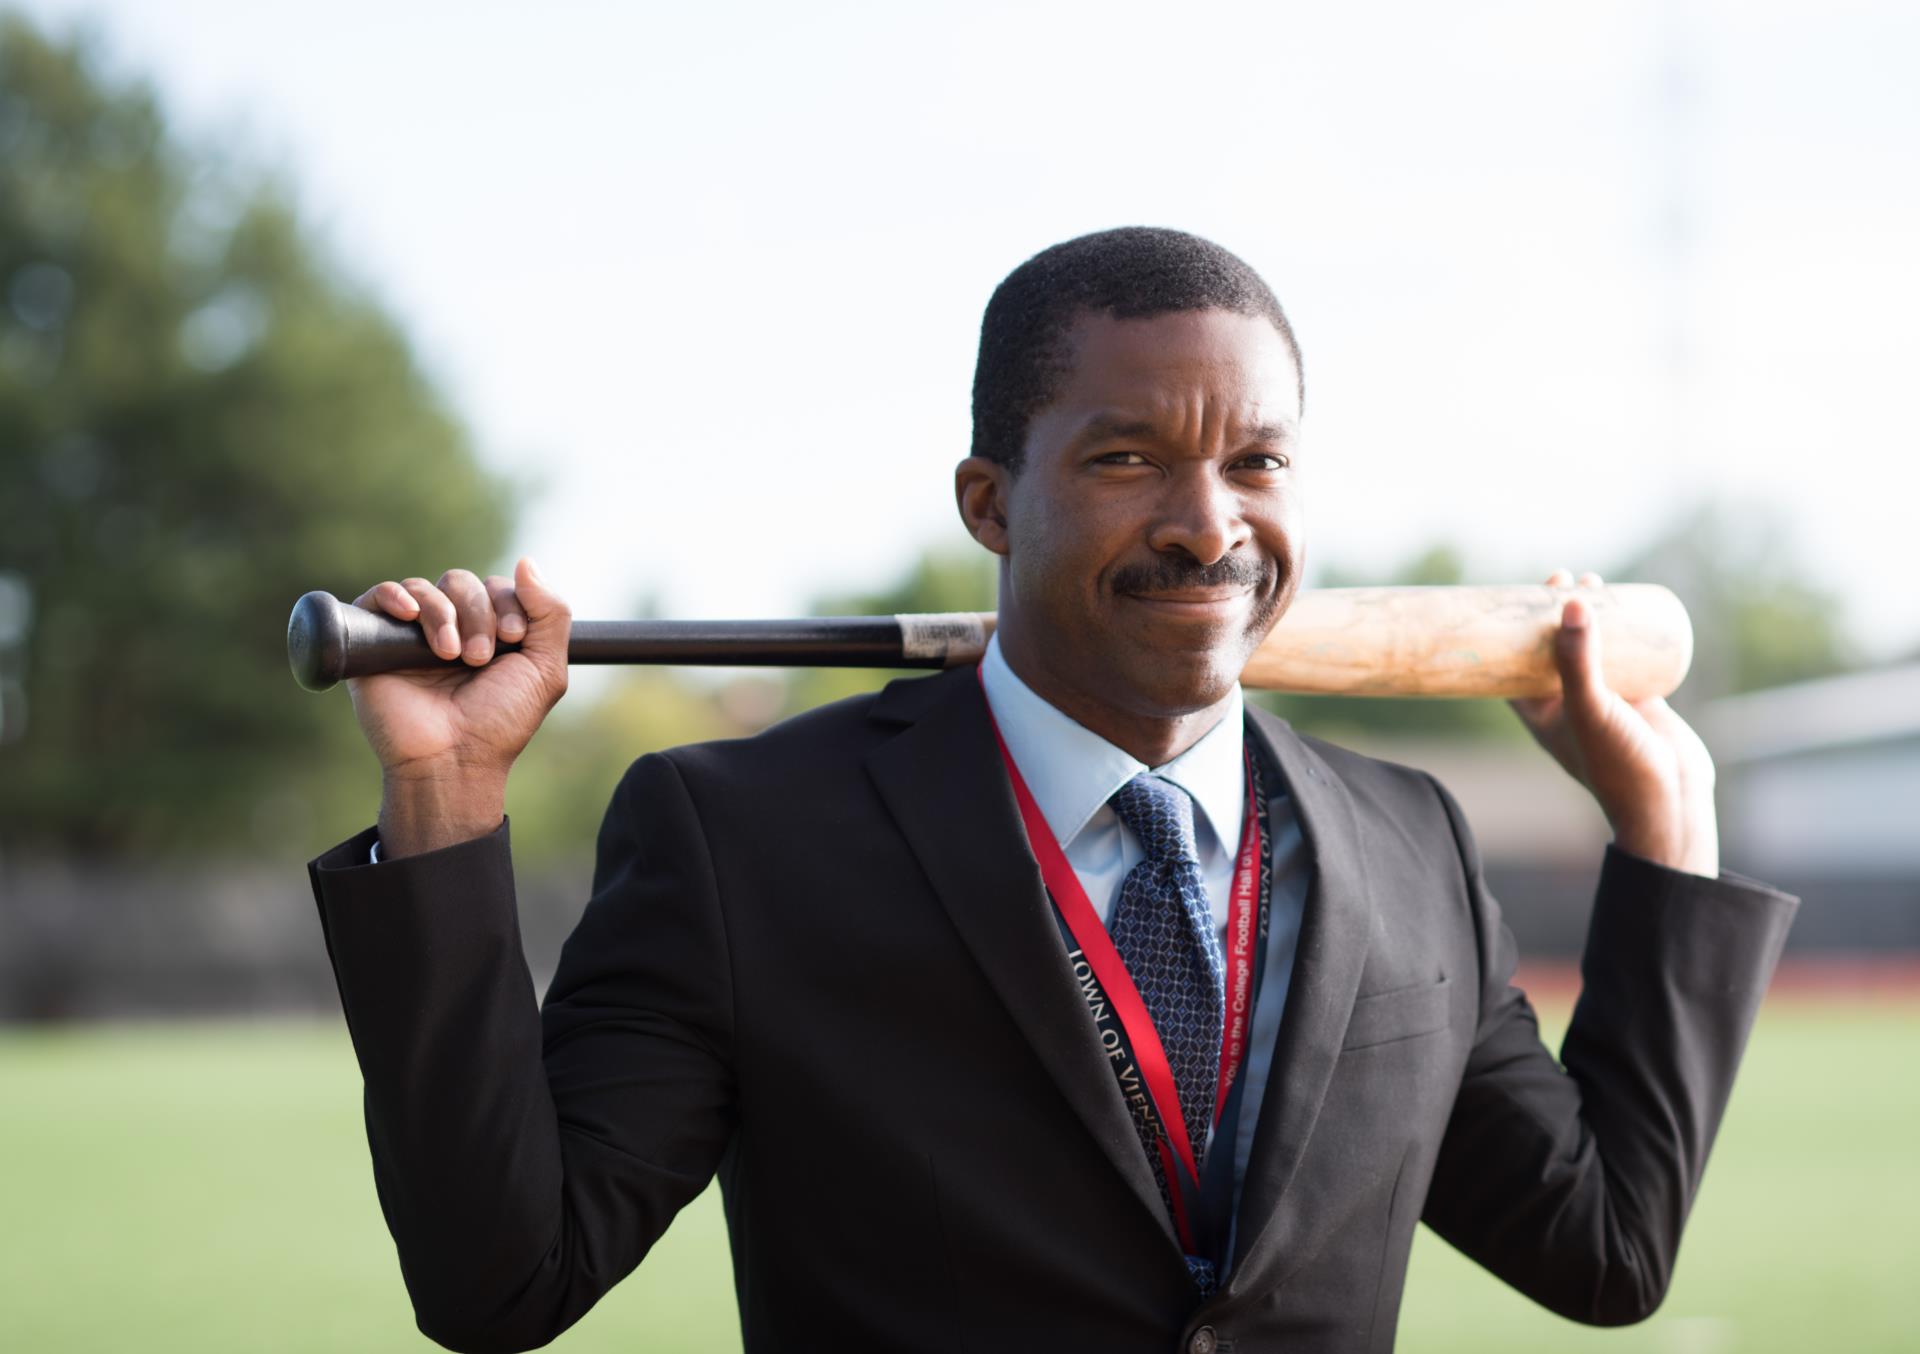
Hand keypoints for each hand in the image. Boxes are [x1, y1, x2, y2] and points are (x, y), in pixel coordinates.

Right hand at [345, 558, 569, 855]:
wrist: (452, 759)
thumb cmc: (500, 722)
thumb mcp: (545, 669)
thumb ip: (550, 614)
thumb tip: (525, 562)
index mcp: (490, 631)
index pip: (497, 587)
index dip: (507, 604)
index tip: (512, 640)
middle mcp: (451, 628)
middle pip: (461, 582)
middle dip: (477, 614)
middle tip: (478, 658)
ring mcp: (412, 635)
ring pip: (425, 588)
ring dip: (444, 615)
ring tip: (450, 656)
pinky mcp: (374, 643)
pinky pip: (378, 596)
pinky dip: (394, 595)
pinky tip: (408, 615)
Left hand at [1508, 569, 1718, 876]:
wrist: (1671, 800)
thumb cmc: (1617, 765)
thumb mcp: (1588, 708)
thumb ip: (1577, 660)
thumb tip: (1569, 603)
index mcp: (1539, 712)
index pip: (1511, 664)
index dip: (1510, 630)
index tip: (1517, 593)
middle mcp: (1568, 703)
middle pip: (1553, 648)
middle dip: (1554, 612)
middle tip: (1561, 578)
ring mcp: (1604, 700)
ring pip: (1592, 648)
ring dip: (1591, 616)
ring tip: (1594, 582)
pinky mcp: (1639, 698)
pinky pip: (1628, 656)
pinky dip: (1626, 631)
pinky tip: (1629, 604)